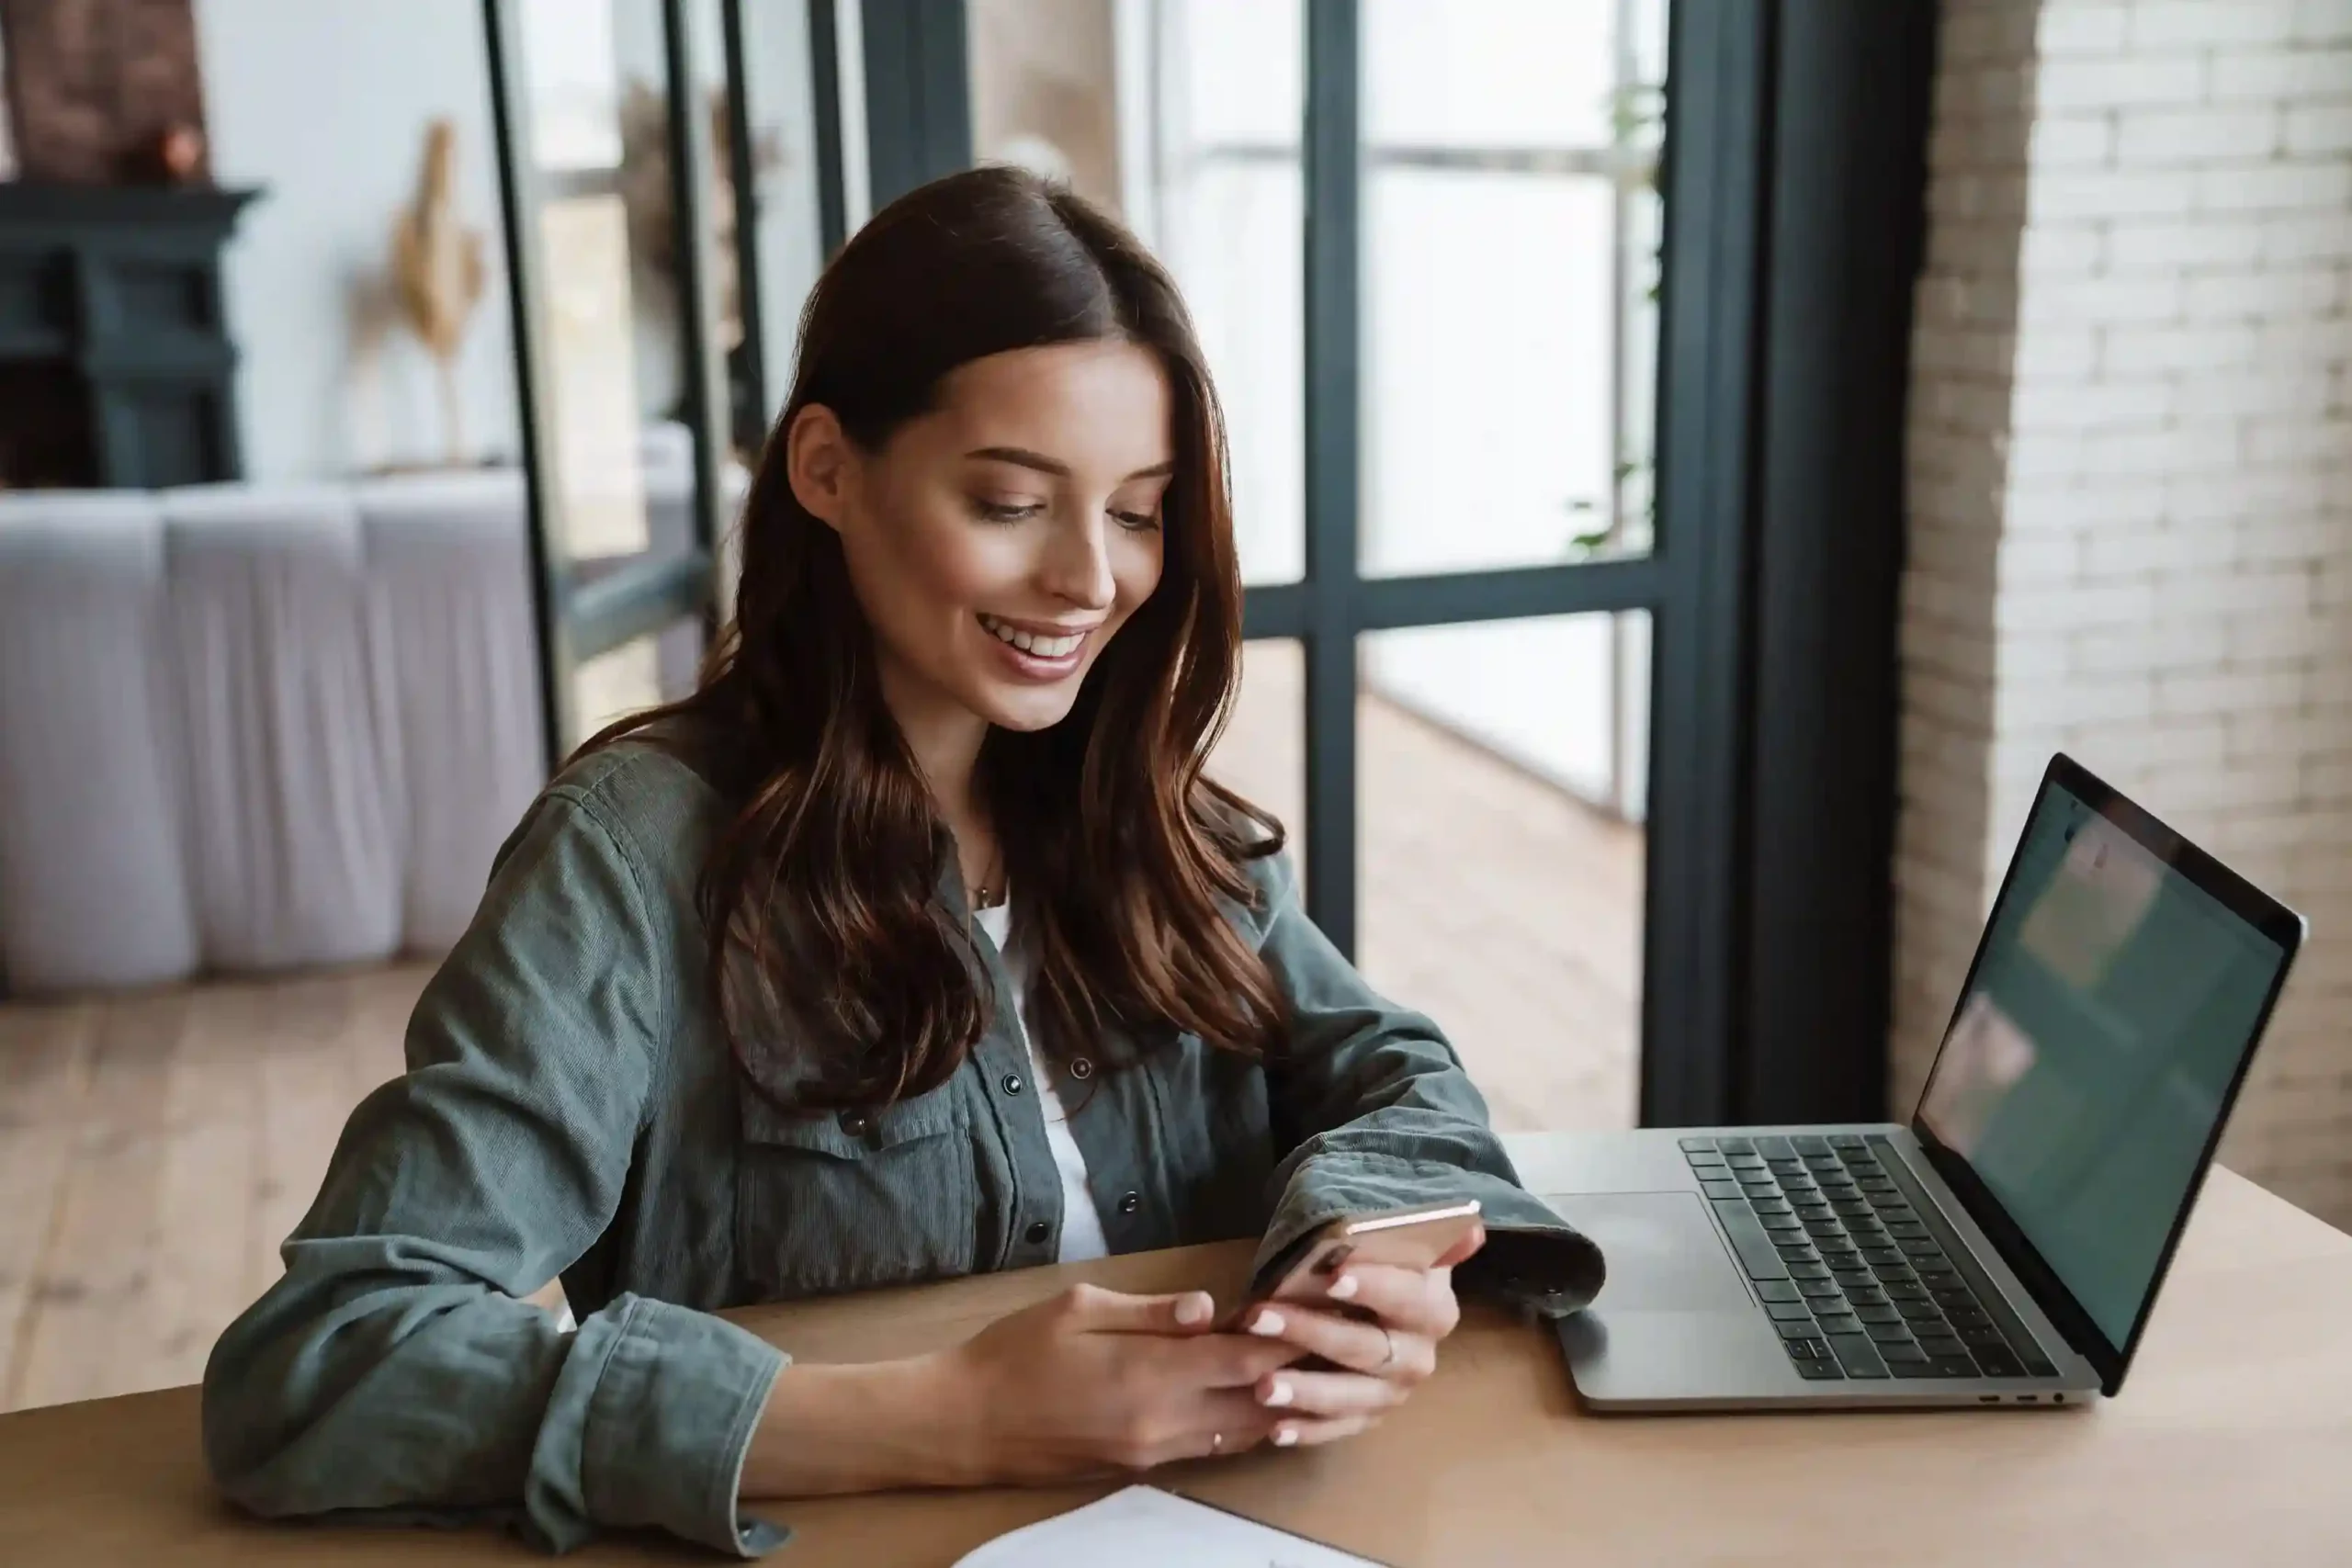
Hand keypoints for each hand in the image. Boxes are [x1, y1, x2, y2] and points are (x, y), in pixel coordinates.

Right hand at [939, 1284, 1306, 1482]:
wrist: (965, 1424)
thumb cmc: (1015, 1353)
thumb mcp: (1078, 1309)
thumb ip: (1151, 1311)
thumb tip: (1208, 1308)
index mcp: (1149, 1374)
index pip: (1246, 1361)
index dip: (1287, 1338)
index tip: (1314, 1311)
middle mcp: (1162, 1421)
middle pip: (1256, 1404)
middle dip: (1294, 1373)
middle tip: (1323, 1341)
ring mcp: (1153, 1452)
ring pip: (1238, 1434)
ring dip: (1272, 1404)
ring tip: (1302, 1369)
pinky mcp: (1139, 1468)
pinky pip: (1206, 1447)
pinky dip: (1237, 1424)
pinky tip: (1250, 1400)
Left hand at [1240, 1222, 1481, 1448]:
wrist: (1377, 1309)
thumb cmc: (1375, 1268)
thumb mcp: (1395, 1246)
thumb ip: (1422, 1239)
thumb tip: (1470, 1232)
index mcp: (1432, 1307)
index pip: (1407, 1297)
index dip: (1374, 1287)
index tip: (1332, 1277)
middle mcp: (1419, 1356)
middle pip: (1367, 1348)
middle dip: (1311, 1332)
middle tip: (1259, 1319)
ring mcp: (1393, 1392)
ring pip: (1351, 1396)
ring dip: (1306, 1392)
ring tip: (1263, 1387)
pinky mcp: (1368, 1418)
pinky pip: (1338, 1429)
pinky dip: (1308, 1431)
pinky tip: (1275, 1430)